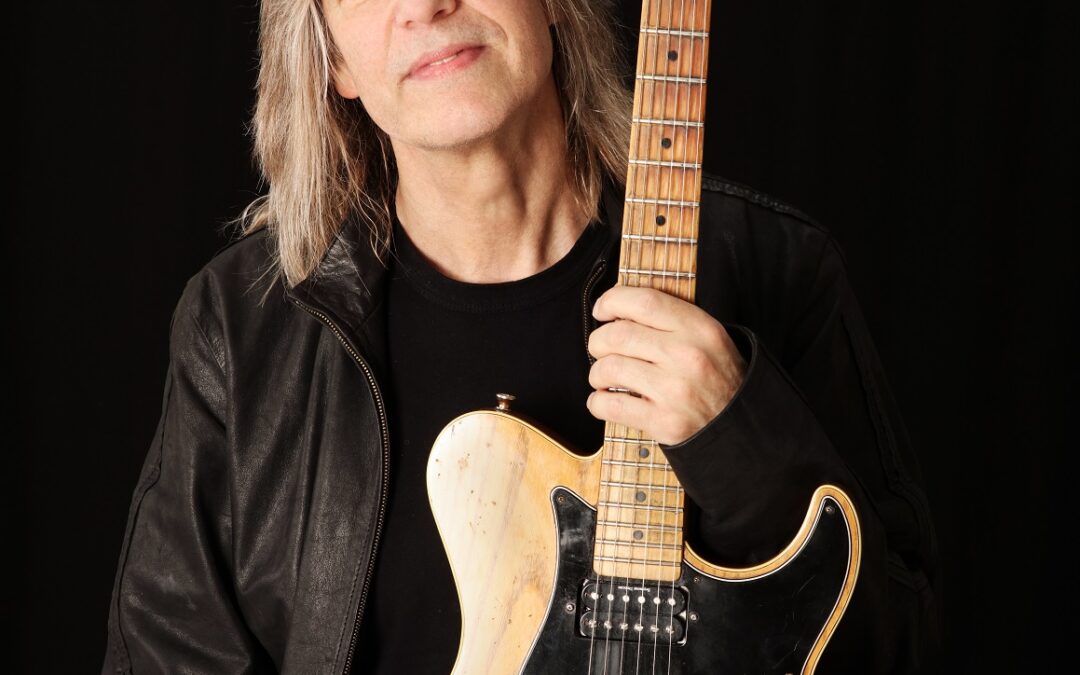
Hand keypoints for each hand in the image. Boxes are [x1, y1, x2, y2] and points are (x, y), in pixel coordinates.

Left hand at [586, 286, 746, 444]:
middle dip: (597, 341)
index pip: (644, 302)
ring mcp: (674, 391)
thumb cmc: (716, 376)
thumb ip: (669, 319)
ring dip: (597, 373)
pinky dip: (597, 402)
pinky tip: (605, 400)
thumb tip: (616, 310)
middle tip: (600, 348)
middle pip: (618, 335)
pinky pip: (610, 406)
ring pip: (609, 369)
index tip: (602, 309)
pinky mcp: (663, 422)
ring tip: (604, 377)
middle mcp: (687, 356)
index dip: (612, 301)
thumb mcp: (708, 336)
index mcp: (699, 328)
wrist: (739, 423)